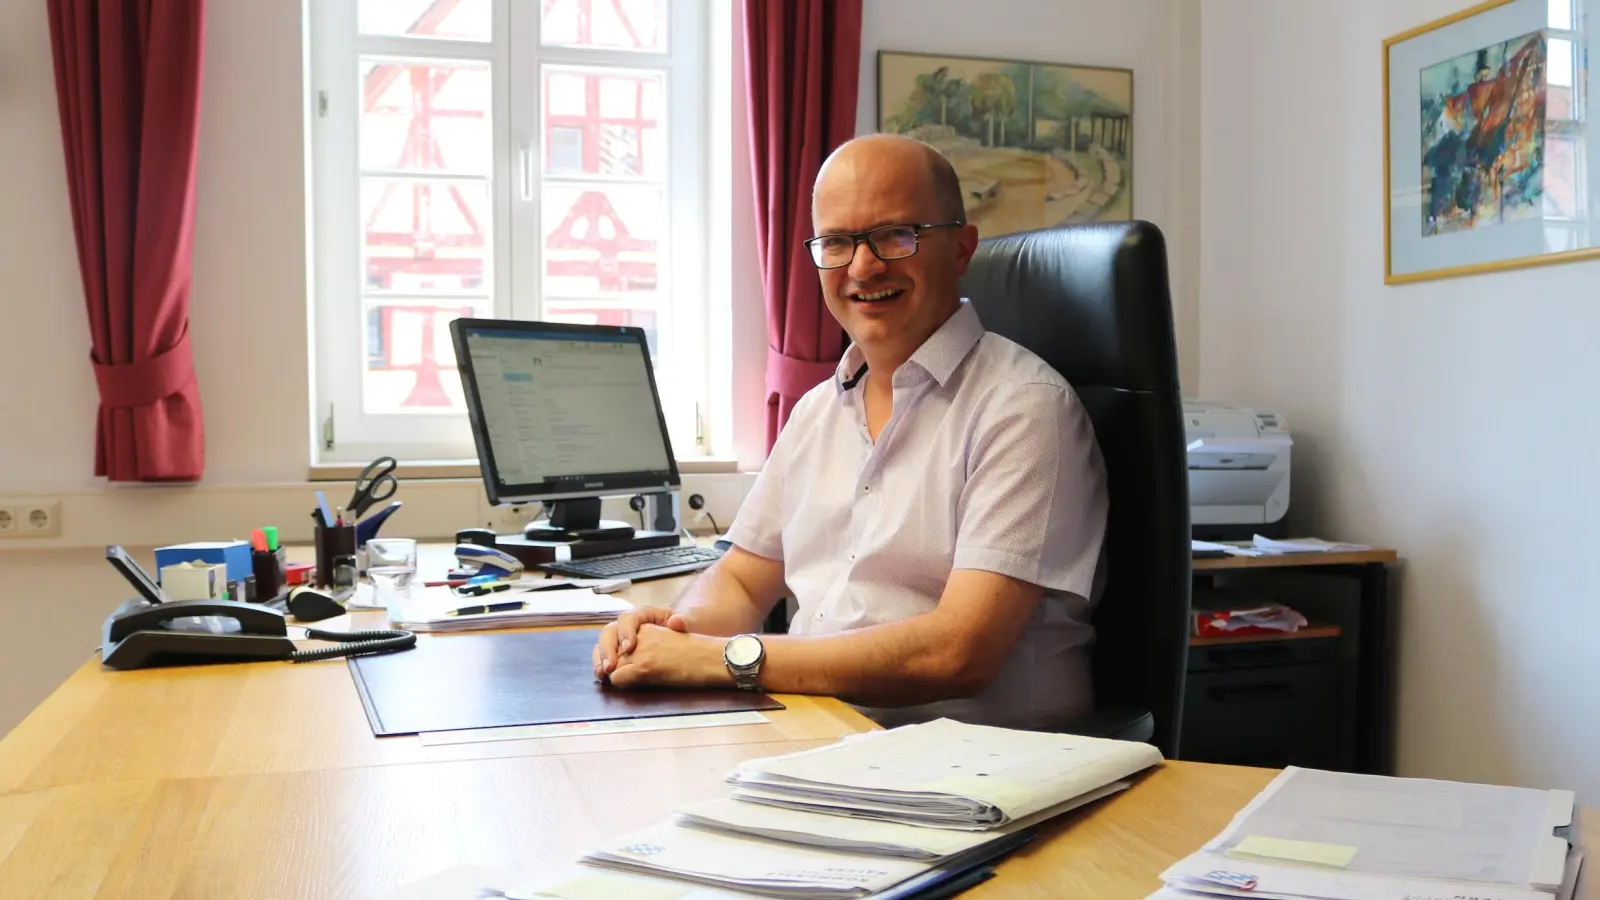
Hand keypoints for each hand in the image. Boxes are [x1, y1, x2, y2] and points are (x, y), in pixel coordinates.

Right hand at [593, 606, 687, 678]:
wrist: (684, 636)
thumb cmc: (684, 629)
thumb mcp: (688, 623)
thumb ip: (683, 622)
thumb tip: (676, 621)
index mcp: (643, 614)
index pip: (629, 618)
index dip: (626, 631)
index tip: (629, 647)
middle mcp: (628, 624)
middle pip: (611, 631)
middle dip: (608, 649)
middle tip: (610, 667)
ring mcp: (621, 637)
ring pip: (604, 643)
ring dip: (600, 658)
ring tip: (602, 673)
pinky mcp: (619, 650)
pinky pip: (605, 655)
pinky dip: (601, 664)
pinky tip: (603, 677)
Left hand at [607, 624, 732, 689]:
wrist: (713, 659)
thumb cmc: (695, 654)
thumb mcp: (666, 639)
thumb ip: (645, 643)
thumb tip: (622, 660)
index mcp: (646, 623)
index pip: (611, 632)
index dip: (604, 649)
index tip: (604, 663)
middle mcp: (641, 634)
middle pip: (605, 645)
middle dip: (601, 660)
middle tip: (601, 673)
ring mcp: (641, 650)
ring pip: (610, 664)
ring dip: (611, 674)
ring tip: (617, 679)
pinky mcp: (644, 666)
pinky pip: (618, 677)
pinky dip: (620, 683)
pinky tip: (631, 684)